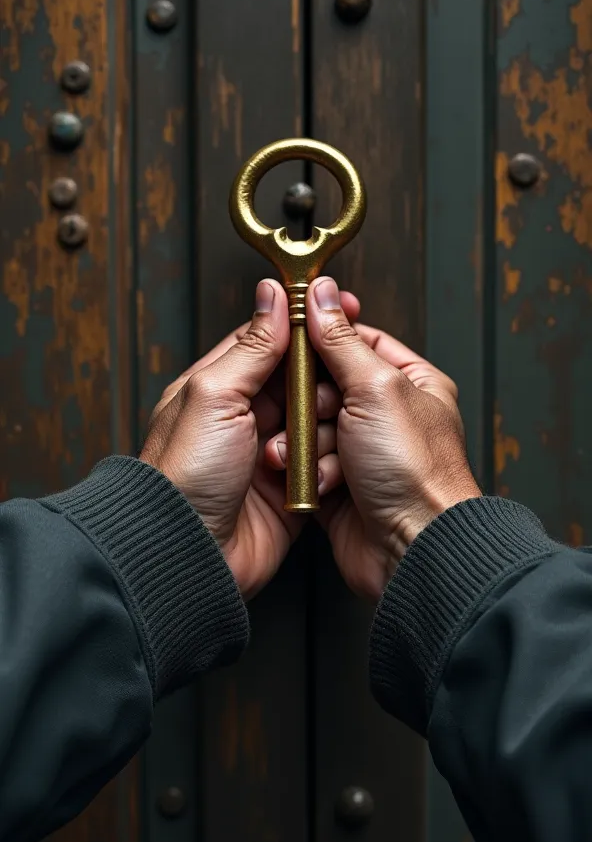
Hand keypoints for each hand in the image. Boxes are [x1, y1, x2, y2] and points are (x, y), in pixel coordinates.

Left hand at [140, 279, 358, 599]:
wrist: (188, 551)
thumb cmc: (185, 475)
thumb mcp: (215, 396)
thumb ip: (251, 348)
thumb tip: (273, 296)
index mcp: (218, 388)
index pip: (267, 341)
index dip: (304, 324)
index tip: (341, 309)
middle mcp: (244, 418)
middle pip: (300, 381)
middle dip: (324, 378)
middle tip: (349, 373)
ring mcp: (268, 455)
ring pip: (319, 421)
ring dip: (324, 425)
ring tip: (318, 433)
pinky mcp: (289, 490)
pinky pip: (323, 465)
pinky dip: (329, 463)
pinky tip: (331, 461)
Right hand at [266, 277, 480, 601]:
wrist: (412, 546)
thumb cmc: (414, 471)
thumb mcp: (375, 388)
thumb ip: (341, 341)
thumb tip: (320, 295)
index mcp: (409, 383)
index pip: (358, 341)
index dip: (323, 337)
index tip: (292, 332)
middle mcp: (387, 415)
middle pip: (325, 385)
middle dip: (307, 402)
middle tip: (305, 409)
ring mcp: (364, 453)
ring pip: (311, 427)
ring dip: (303, 441)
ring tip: (303, 454)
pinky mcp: (341, 488)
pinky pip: (307, 466)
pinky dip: (306, 473)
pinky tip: (313, 482)